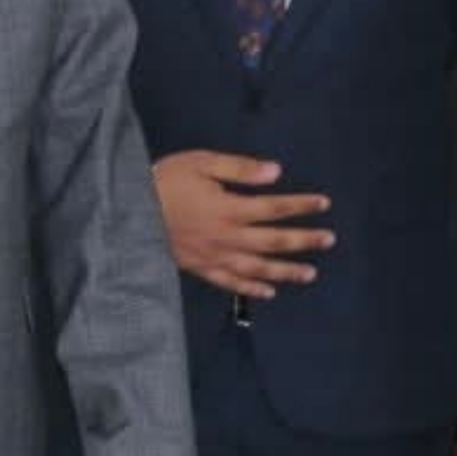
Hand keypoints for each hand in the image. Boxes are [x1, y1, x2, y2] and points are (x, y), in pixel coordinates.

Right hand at [154, 150, 333, 298]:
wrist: (127, 210)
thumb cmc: (164, 180)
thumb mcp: (201, 162)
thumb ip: (239, 168)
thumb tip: (276, 172)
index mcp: (229, 208)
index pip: (275, 208)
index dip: (301, 206)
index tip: (323, 204)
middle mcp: (227, 237)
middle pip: (273, 241)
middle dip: (304, 240)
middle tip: (329, 240)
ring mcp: (214, 257)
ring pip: (258, 268)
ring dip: (286, 271)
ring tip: (310, 273)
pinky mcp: (200, 268)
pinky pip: (231, 283)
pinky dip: (252, 289)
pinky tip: (269, 292)